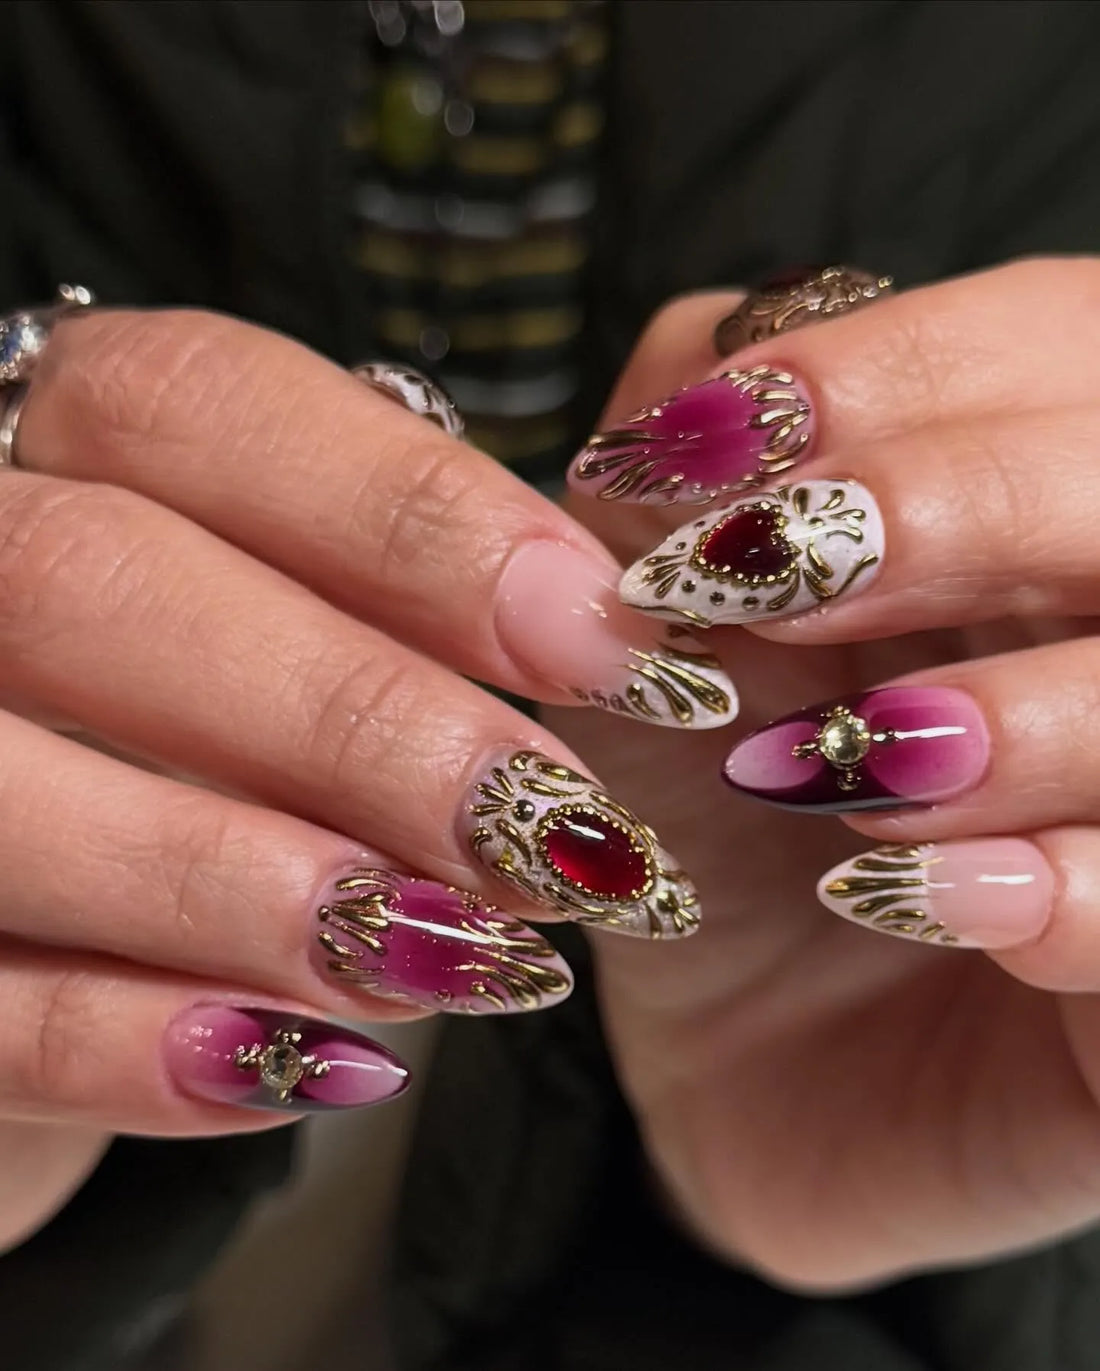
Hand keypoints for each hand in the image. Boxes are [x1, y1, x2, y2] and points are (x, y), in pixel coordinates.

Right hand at [0, 306, 733, 1249]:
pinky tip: (315, 1067)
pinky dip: (139, 1045)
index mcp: (57, 444)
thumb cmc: (214, 742)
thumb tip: (602, 617)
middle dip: (352, 717)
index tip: (592, 636)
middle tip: (552, 836)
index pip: (195, 402)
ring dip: (248, 884)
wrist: (45, 925)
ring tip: (458, 960)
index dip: (408, 515)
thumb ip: (423, 599)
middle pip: (95, 578)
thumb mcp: (314, 630)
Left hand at [555, 260, 1099, 1288]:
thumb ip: (682, 473)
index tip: (707, 450)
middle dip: (958, 506)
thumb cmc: (709, 817)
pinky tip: (912, 895)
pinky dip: (1068, 892)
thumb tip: (706, 378)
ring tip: (855, 763)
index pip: (1061, 343)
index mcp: (1033, 508)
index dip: (900, 371)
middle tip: (772, 579)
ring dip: (1026, 713)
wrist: (735, 1051)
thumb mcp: (664, 633)